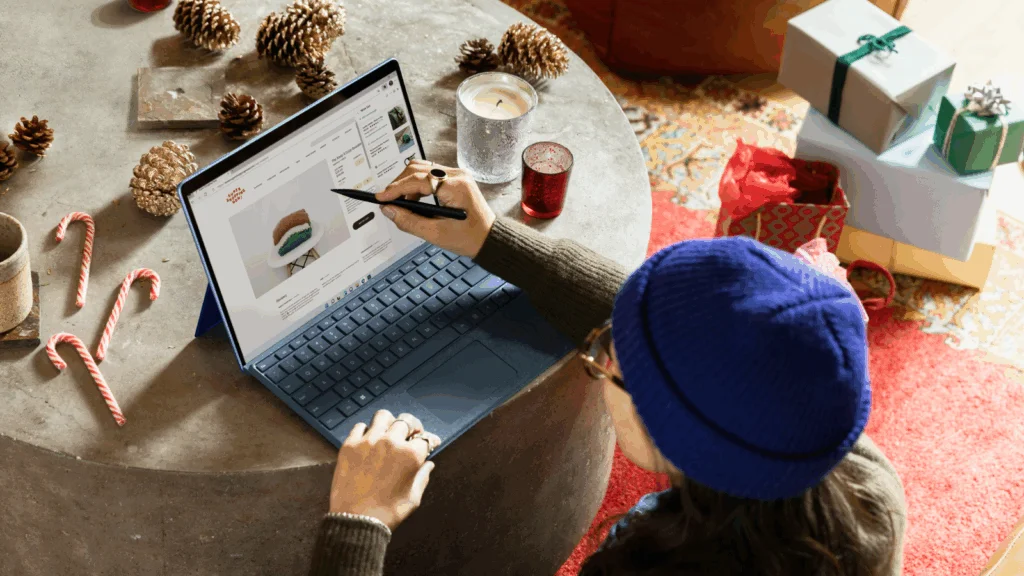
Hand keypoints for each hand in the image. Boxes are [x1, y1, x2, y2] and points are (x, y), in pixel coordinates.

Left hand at [329, 410, 441, 530]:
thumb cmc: (388, 512)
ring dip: (389, 422)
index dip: (430, 440)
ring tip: (389, 431)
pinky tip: (368, 440)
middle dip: (412, 427)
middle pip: (406, 421)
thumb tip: (428, 465)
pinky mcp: (350, 445)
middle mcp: (391, 443)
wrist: (357, 520)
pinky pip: (359, 426)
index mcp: (411, 455)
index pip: (426, 438)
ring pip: (383, 416)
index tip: (429, 442)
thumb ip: (423, 477)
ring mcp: (369, 442)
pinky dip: (366, 431)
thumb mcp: (413, 497)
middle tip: (410, 434)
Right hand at [376, 160, 496, 257]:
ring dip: (407, 184)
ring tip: (401, 204)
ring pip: (422, 169)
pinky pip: (430, 175)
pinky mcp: (455, 179)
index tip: (381, 198)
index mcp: (455, 187)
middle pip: (418, 169)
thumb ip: (409, 221)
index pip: (418, 180)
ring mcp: (457, 175)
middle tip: (388, 202)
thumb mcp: (435, 234)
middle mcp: (457, 175)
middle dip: (399, 184)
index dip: (396, 189)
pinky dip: (417, 186)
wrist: (489, 238)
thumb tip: (388, 210)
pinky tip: (414, 201)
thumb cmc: (469, 238)